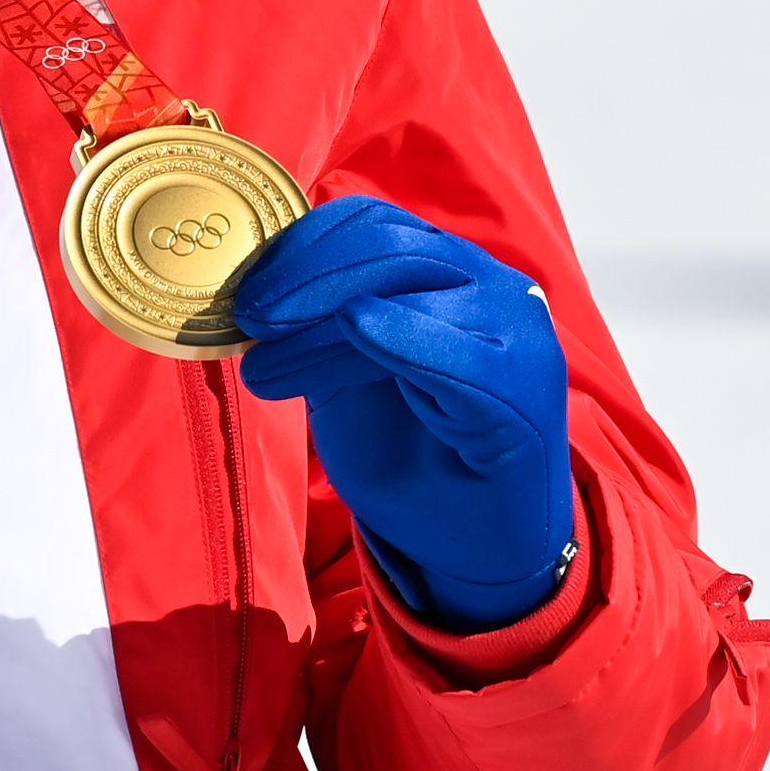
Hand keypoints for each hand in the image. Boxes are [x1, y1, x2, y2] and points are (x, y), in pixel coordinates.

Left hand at [234, 196, 576, 631]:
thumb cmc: (412, 453)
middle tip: (249, 322)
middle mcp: (487, 283)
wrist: (477, 545)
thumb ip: (316, 326)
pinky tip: (359, 328)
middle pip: (388, 247)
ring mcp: (515, 330)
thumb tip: (250, 290)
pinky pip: (462, 354)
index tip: (243, 292)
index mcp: (444, 268)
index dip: (300, 248)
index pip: (371, 225)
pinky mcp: (526, 389)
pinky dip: (404, 334)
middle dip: (305, 278)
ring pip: (413, 292)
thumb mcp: (344, 379)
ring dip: (324, 327)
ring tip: (269, 370)